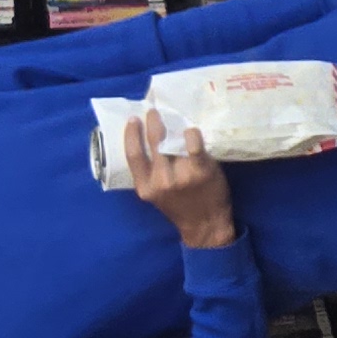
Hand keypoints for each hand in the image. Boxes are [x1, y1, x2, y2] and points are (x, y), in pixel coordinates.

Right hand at [124, 119, 238, 248]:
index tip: (133, 120)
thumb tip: (151, 142)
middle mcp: (160, 181)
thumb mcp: (157, 195)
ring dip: (170, 125)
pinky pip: (194, 147)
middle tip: (153, 111)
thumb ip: (152, 173)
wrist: (206, 225)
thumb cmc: (181, 207)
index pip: (133, 155)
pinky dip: (192, 135)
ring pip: (171, 143)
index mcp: (145, 187)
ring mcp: (180, 176)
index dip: (131, 134)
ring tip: (172, 116)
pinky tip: (191, 129)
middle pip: (152, 144)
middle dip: (152, 122)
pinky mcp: (201, 172)